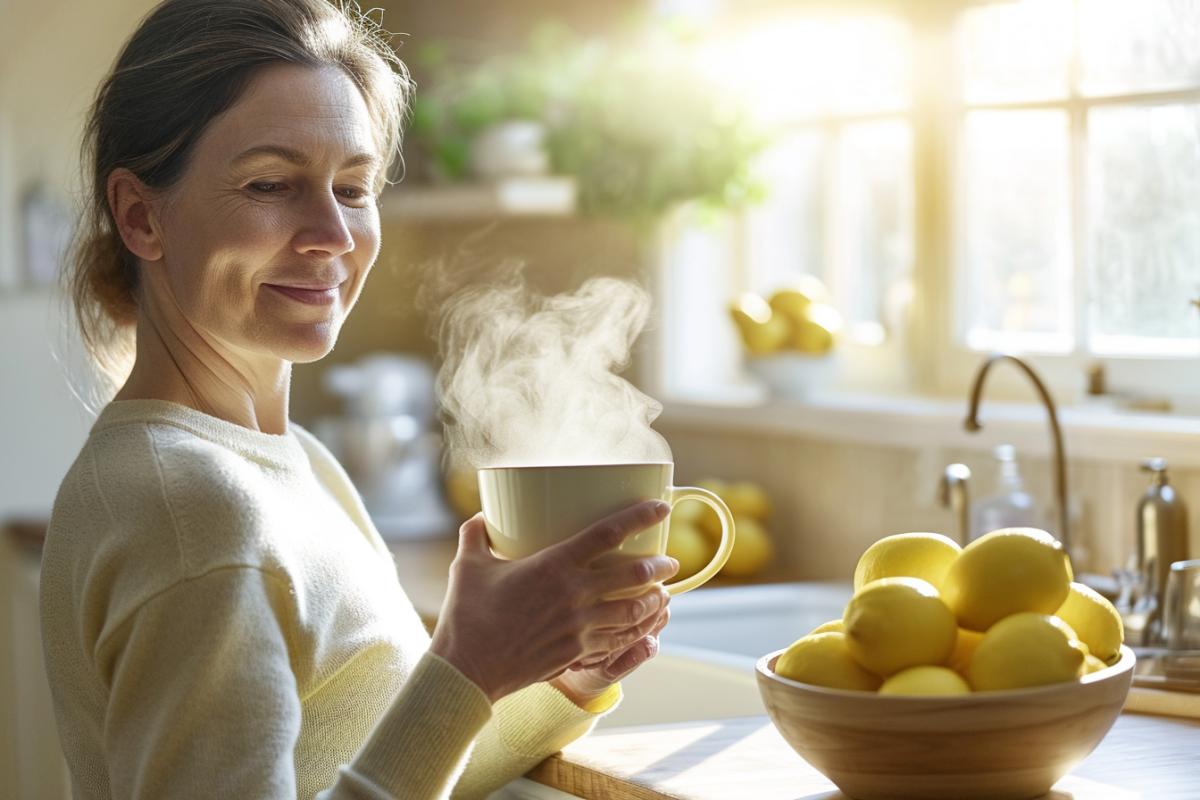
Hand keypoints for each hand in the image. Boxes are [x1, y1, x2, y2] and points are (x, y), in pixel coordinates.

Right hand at [429, 501, 679, 702]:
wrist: (468, 668)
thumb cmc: (467, 614)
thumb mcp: (468, 565)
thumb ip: (477, 535)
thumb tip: (482, 518)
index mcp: (553, 564)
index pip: (608, 533)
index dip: (640, 517)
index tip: (662, 508)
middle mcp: (574, 593)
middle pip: (634, 575)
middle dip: (660, 566)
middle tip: (670, 561)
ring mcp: (580, 626)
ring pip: (634, 611)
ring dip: (655, 600)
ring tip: (663, 594)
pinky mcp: (578, 651)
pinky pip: (619, 639)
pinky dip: (638, 630)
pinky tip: (644, 626)